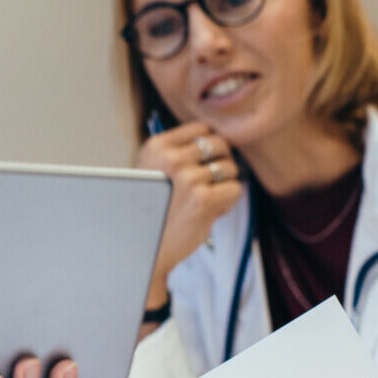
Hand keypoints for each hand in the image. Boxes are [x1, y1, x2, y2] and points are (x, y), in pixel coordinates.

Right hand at [134, 121, 243, 304]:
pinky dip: (228, 203)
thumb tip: (219, 139)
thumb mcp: (152, 170)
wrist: (142, 249)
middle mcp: (171, 158)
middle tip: (209, 184)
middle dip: (221, 163)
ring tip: (204, 201)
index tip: (202, 164)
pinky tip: (209, 212)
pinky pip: (235, 189)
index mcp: (156, 147)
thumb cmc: (151, 210)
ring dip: (224, 185)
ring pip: (231, 168)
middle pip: (221, 144)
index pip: (202, 129)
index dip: (209, 147)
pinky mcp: (203, 200)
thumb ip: (176, 151)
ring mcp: (188, 178)